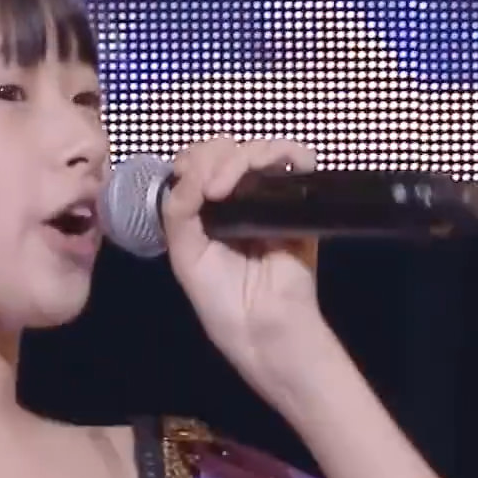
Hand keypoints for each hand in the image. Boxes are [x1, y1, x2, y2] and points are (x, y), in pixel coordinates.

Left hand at [161, 137, 332, 396]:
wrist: (264, 328)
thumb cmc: (222, 300)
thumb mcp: (185, 255)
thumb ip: (179, 210)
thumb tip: (190, 169)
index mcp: (206, 211)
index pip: (196, 163)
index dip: (189, 159)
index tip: (182, 175)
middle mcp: (237, 199)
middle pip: (225, 149)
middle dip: (210, 156)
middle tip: (208, 189)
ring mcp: (268, 198)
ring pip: (256, 150)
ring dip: (237, 158)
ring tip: (223, 187)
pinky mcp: (298, 201)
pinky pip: (297, 160)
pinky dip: (282, 153)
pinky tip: (262, 170)